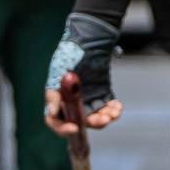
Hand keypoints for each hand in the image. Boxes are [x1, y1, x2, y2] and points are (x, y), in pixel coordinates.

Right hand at [43, 12, 121, 134]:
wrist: (90, 40)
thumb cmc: (70, 55)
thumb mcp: (58, 72)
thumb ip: (53, 93)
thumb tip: (51, 112)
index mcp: (58, 99)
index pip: (56, 120)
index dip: (63, 128)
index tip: (74, 128)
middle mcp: (72, 103)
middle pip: (80, 122)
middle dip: (93, 122)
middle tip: (104, 119)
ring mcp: (88, 99)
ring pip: (96, 116)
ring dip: (105, 117)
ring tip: (114, 112)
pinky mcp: (102, 94)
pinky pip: (108, 107)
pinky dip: (113, 110)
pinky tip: (118, 108)